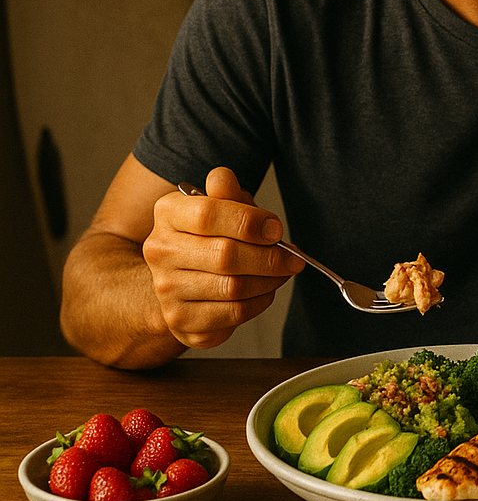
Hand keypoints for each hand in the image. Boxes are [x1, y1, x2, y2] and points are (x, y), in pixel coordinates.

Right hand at [142, 167, 303, 349]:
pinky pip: (233, 314)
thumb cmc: (210, 236)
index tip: (276, 229)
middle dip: (270, 257)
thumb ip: (225, 191)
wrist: (181, 279)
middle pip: (225, 256)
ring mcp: (167, 290)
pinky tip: (265, 290)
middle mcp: (160, 252)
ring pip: (233, 288)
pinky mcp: (182, 322)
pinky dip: (260, 302)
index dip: (250, 222)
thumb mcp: (222, 205)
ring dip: (269, 281)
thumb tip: (223, 179)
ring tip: (283, 272)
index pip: (208, 214)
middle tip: (293, 257)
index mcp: (168, 213)